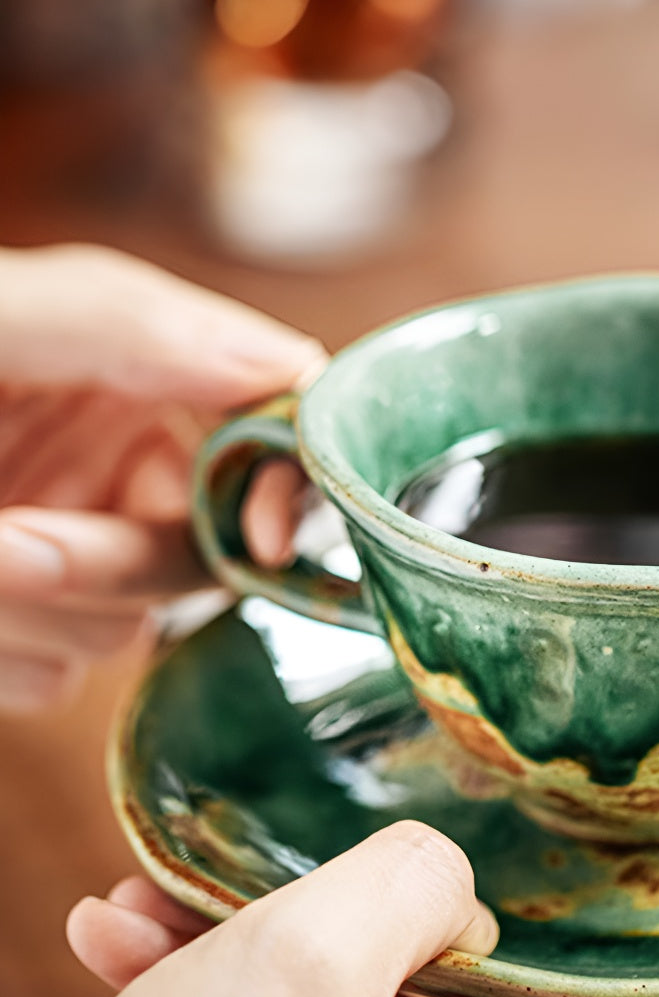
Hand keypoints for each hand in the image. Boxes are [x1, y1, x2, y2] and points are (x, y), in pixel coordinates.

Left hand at [0, 244, 324, 712]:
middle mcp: (116, 463)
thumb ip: (132, 323)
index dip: (284, 483)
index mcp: (135, 372)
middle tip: (9, 550)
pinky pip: (60, 673)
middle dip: (110, 559)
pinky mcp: (22, 626)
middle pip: (206, 549)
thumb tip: (291, 368)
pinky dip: (1, 653)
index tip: (256, 533)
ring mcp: (73, 548)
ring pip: (129, 624)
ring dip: (32, 610)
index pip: (273, 428)